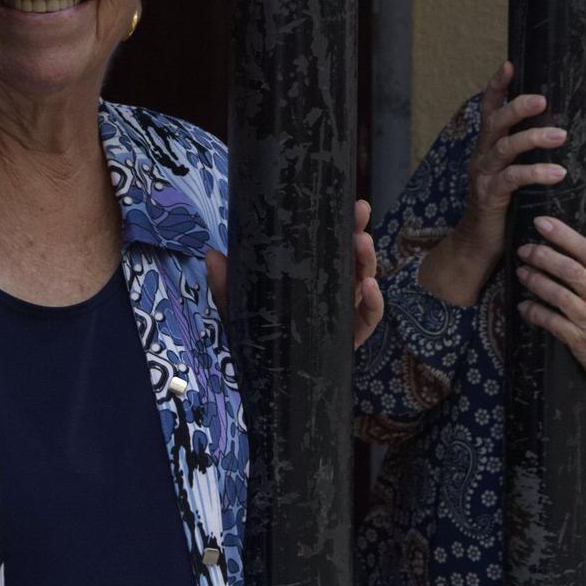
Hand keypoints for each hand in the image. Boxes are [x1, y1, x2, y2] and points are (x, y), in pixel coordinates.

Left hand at [203, 195, 382, 349]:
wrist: (270, 383)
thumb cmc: (259, 338)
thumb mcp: (239, 308)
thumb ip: (226, 285)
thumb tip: (210, 254)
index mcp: (309, 278)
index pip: (328, 246)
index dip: (341, 223)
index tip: (350, 202)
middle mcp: (330, 291)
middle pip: (351, 257)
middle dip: (359, 232)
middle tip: (360, 211)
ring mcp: (342, 313)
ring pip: (364, 281)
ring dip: (367, 260)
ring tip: (363, 244)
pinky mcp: (350, 337)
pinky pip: (369, 318)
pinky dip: (374, 302)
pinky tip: (369, 288)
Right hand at [427, 64, 568, 298]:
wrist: (478, 244)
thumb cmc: (501, 206)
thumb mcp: (510, 174)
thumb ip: (523, 155)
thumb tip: (556, 132)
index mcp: (486, 148)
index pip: (489, 110)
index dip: (497, 87)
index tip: (509, 64)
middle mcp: (481, 157)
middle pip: (496, 123)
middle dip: (518, 107)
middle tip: (543, 99)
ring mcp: (484, 176)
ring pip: (505, 147)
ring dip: (533, 138)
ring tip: (560, 135)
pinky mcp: (490, 197)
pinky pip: (513, 179)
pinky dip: (536, 173)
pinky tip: (557, 173)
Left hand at [512, 216, 585, 402]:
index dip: (565, 235)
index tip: (543, 222)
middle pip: (571, 271)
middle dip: (543, 256)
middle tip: (524, 249)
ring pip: (558, 295)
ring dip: (535, 281)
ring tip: (521, 272)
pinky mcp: (582, 343)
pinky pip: (552, 323)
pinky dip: (535, 312)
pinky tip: (524, 306)